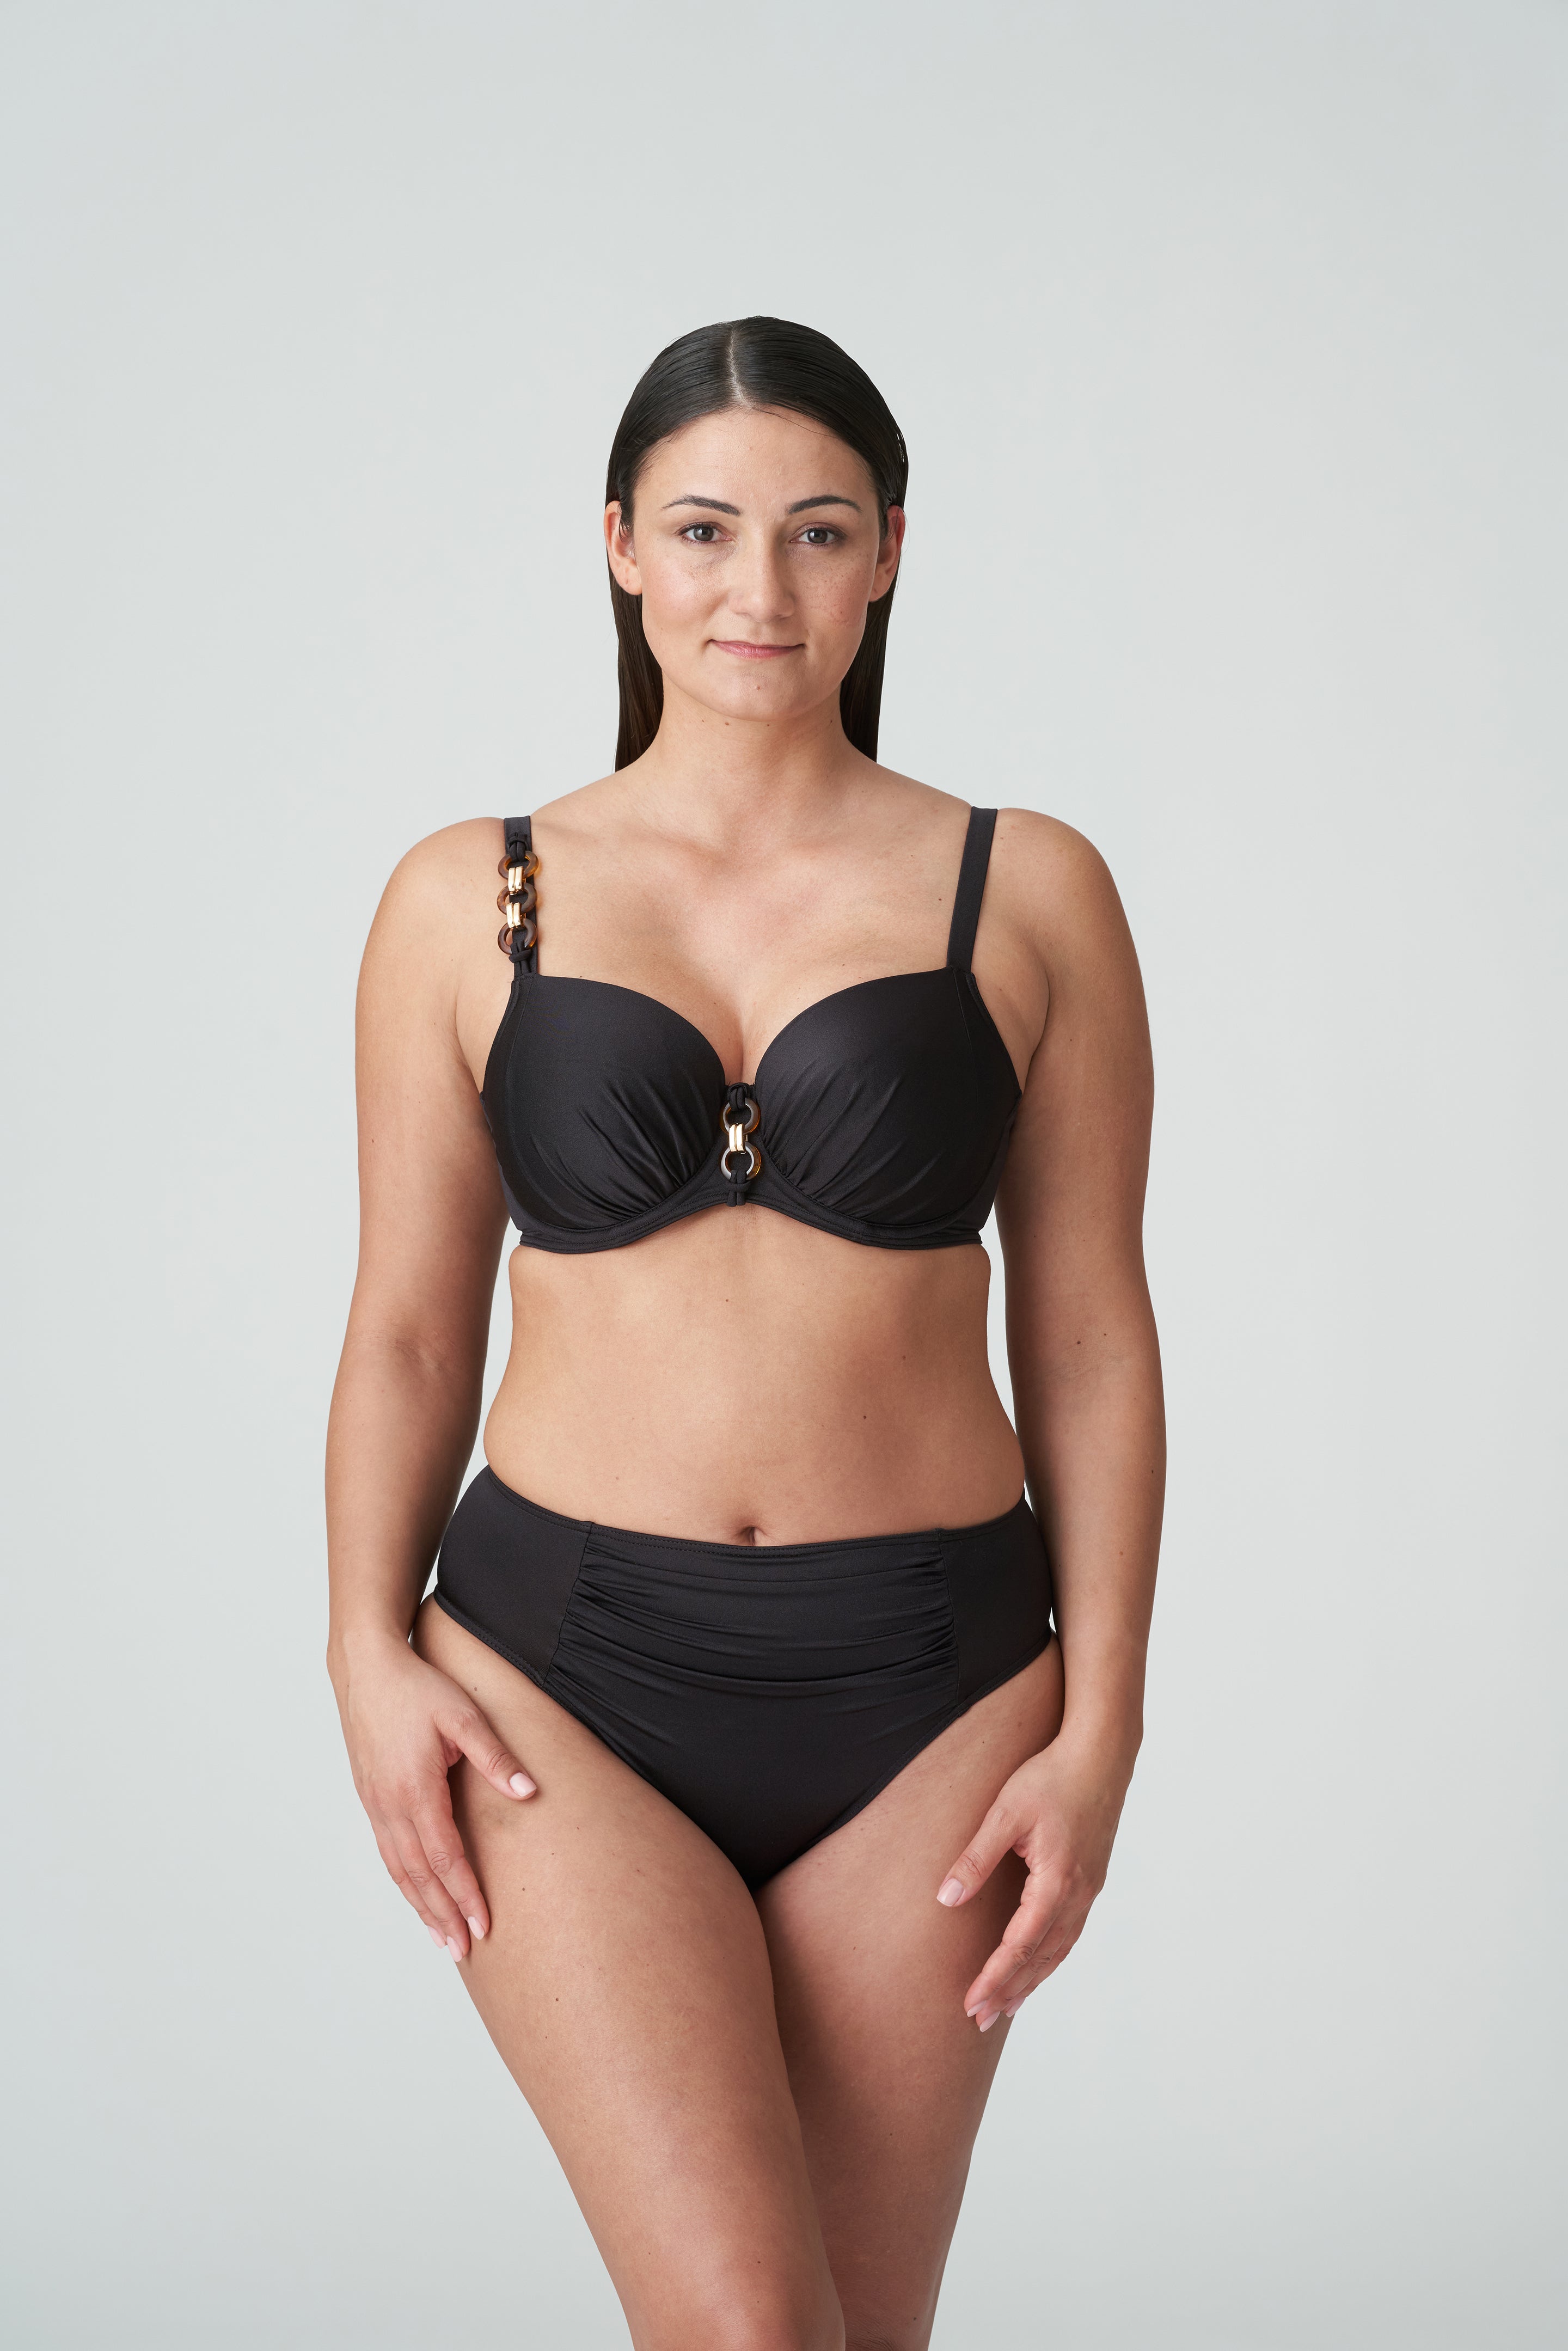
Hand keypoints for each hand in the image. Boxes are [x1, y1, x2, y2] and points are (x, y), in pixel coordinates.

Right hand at [333, 1634, 536, 1960]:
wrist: (365, 1668)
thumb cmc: (418, 1688)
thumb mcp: (464, 1715)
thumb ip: (496, 1757)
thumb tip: (529, 1792)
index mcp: (415, 1790)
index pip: (445, 1857)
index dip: (465, 1894)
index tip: (483, 1926)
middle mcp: (390, 1806)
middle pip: (419, 1875)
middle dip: (443, 1915)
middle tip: (463, 1951)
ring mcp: (376, 1804)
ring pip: (399, 1869)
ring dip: (420, 1906)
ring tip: (441, 1938)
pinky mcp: (370, 1798)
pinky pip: (387, 1852)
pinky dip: (403, 1881)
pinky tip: (417, 1895)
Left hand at [936, 1734, 1129, 2029]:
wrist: (1101, 1754)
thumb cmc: (1051, 1777)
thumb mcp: (1005, 1814)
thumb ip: (975, 1858)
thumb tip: (945, 1900)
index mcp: (1056, 1882)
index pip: (1020, 1945)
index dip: (993, 1977)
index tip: (970, 2004)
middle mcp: (1078, 1895)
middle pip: (1041, 1958)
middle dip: (1010, 1991)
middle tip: (980, 2020)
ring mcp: (1089, 1890)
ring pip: (1059, 1950)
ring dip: (1032, 1980)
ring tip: (1005, 2006)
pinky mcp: (1091, 1881)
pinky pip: (1069, 1933)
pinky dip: (1050, 1958)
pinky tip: (1037, 1965)